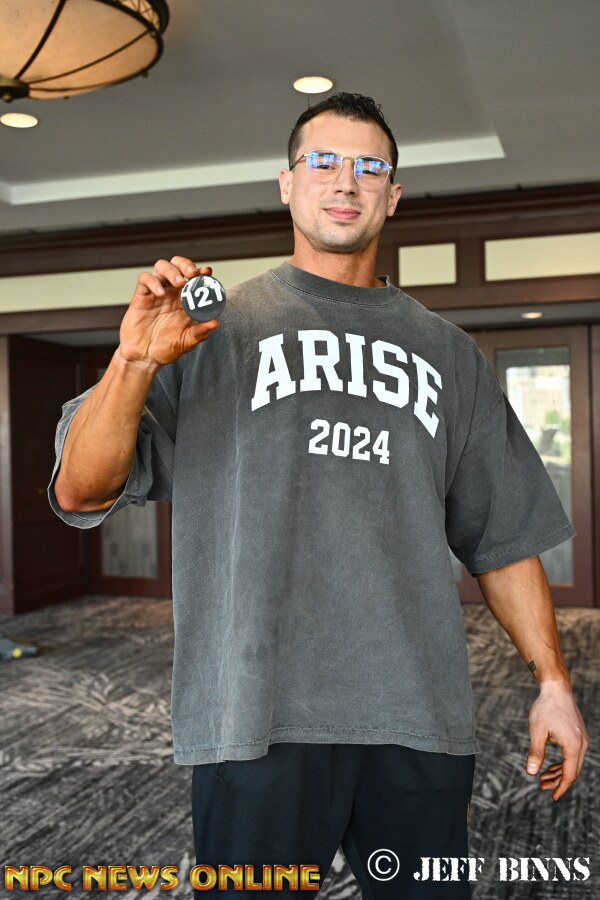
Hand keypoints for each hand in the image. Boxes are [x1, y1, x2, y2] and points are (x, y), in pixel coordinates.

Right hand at [119, 256, 220, 367]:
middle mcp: (172, 294)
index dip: (201, 273)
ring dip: (172, 270)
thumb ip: (200, 332)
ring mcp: (156, 293)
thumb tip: (215, 323)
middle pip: (178, 265)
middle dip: (186, 264)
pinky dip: (153, 281)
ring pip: (162, 267)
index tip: (207, 272)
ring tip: (179, 283)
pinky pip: (145, 279)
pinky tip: (160, 293)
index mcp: (185, 301)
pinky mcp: (141, 296)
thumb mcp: (186, 342)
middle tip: (192, 273)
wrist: (144, 357)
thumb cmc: (166, 348)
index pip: (194, 280)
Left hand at [526, 680, 588, 800]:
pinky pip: (573, 755)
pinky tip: (550, 767)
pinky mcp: (578, 735)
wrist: (556, 689)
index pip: (569, 774)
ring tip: (543, 778)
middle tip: (542, 787)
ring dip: (559, 773)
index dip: (561, 787)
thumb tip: (531, 773)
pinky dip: (563, 763)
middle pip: (573, 771)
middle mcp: (581, 744)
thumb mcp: (536, 731)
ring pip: (573, 763)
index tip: (553, 797)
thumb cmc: (545, 708)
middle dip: (558, 782)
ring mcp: (582, 739)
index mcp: (573, 746)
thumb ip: (535, 753)